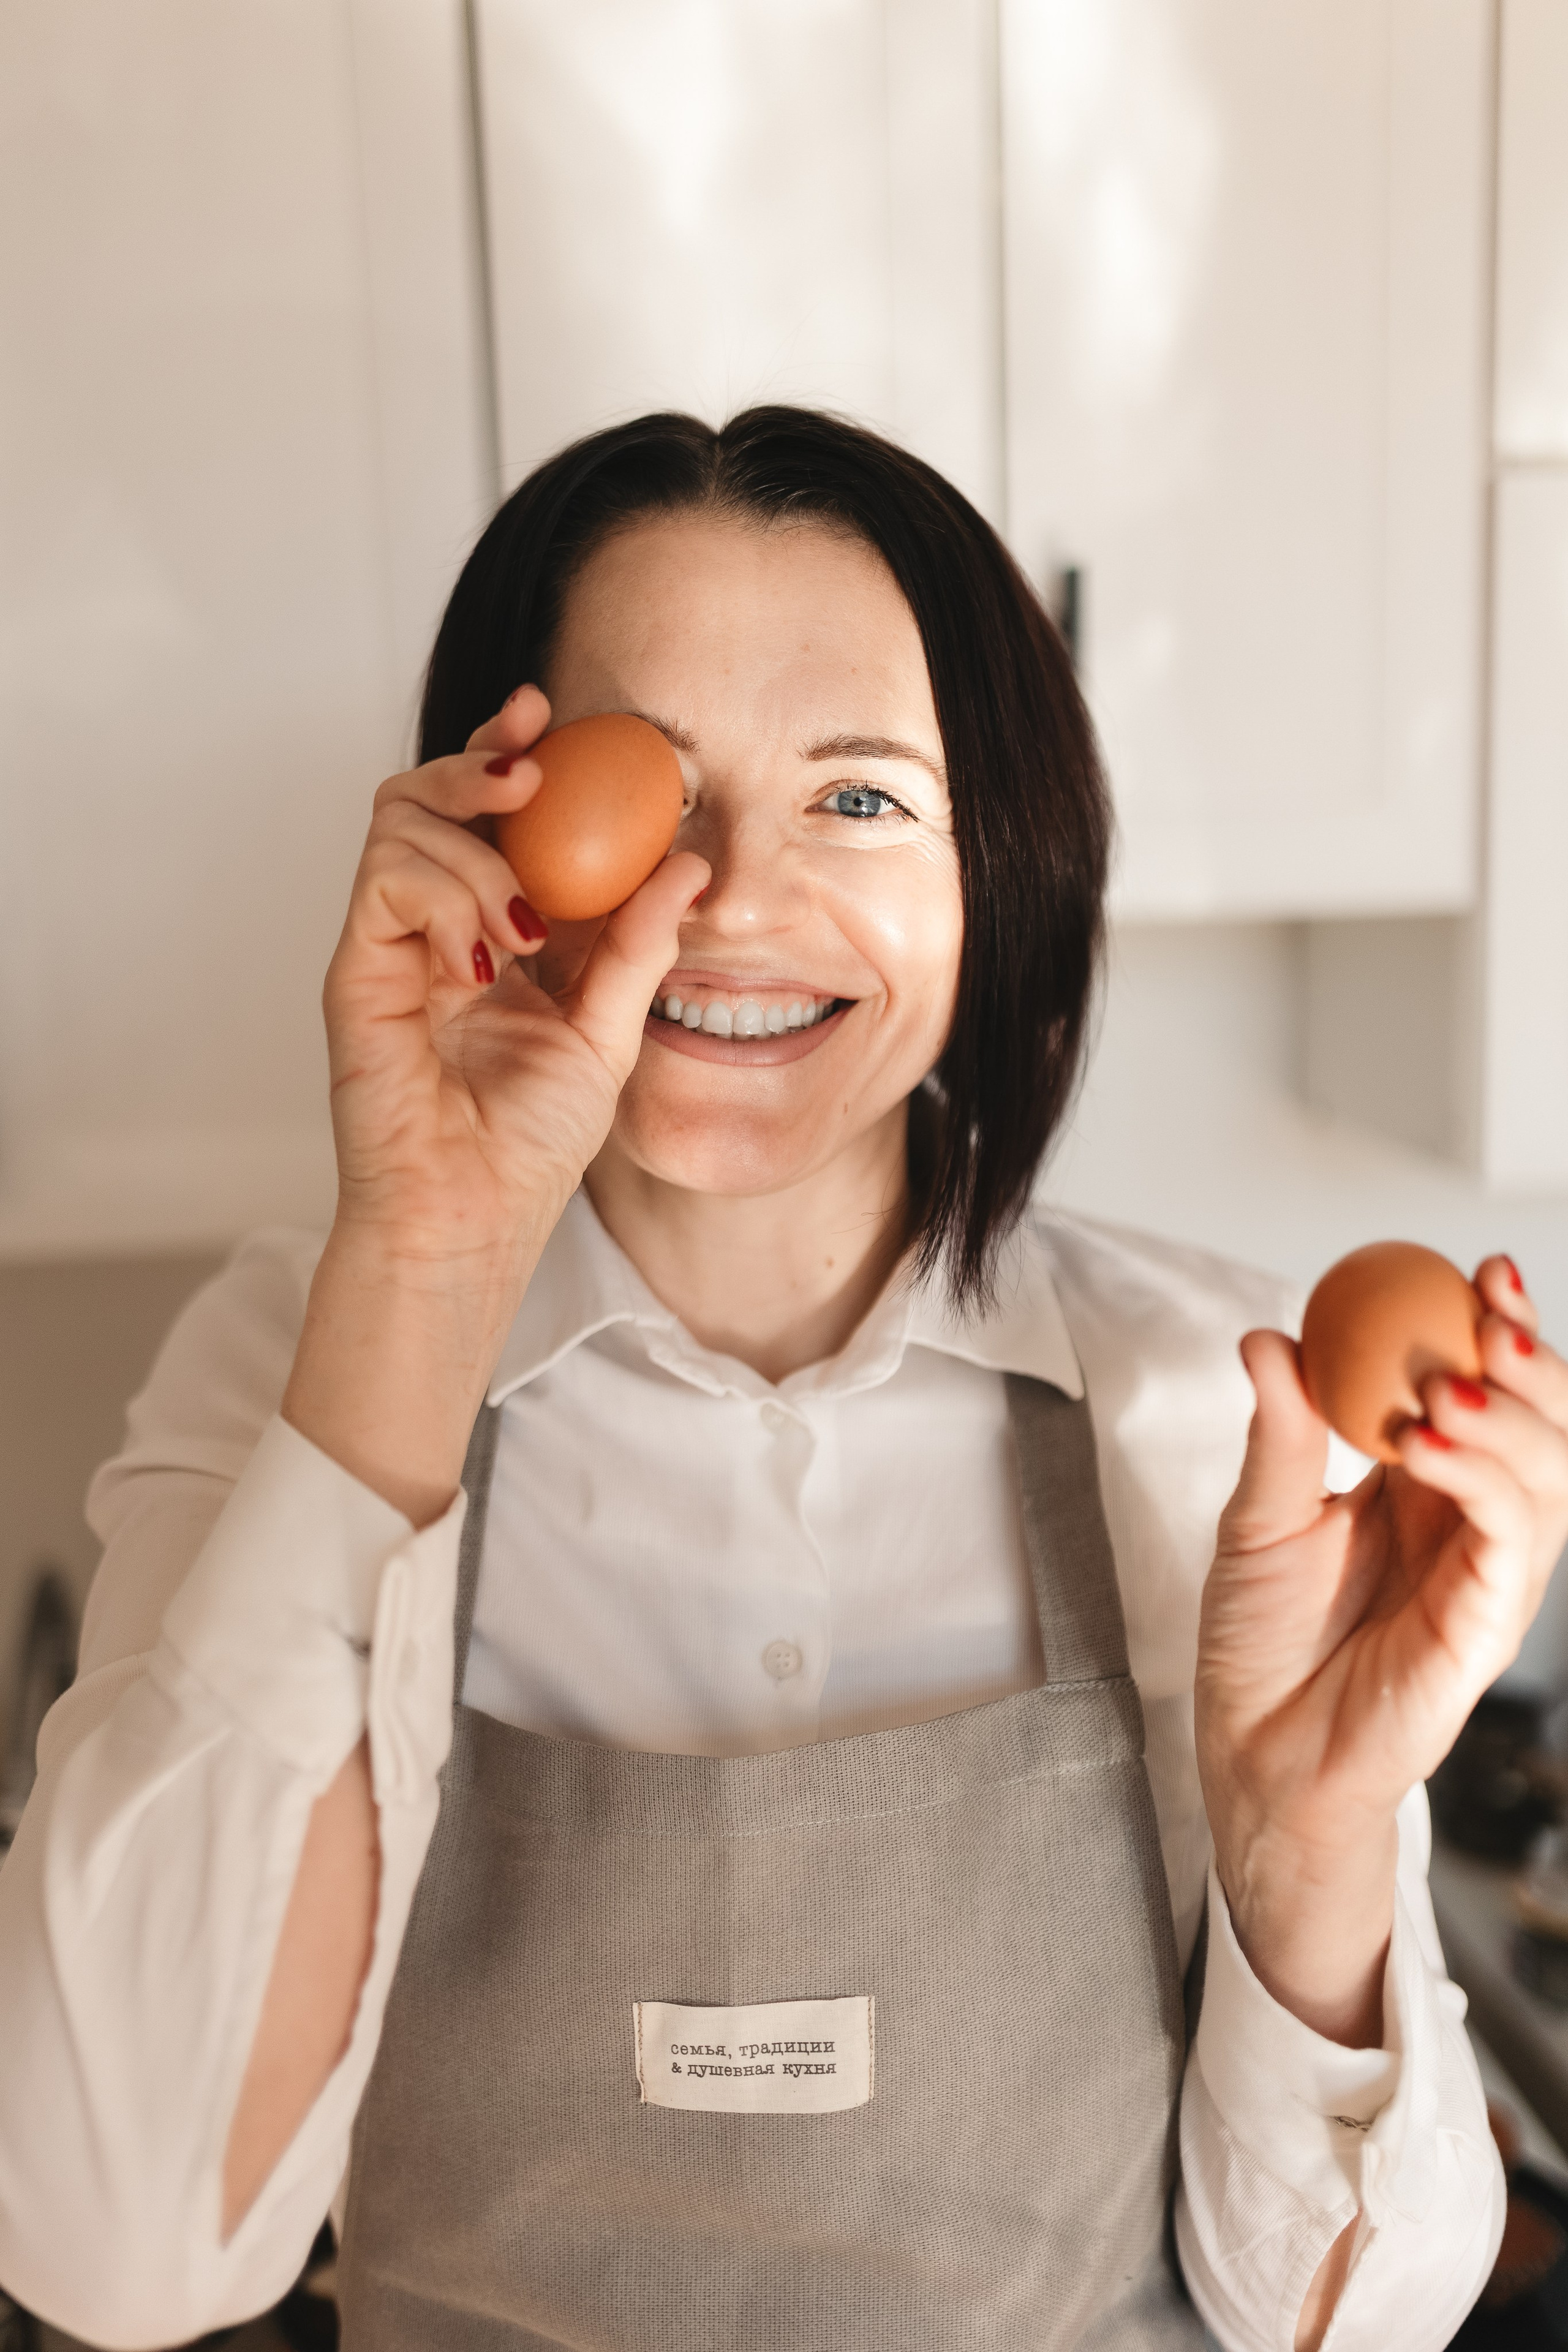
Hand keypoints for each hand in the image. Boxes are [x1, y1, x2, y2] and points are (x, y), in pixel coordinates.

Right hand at [282, 688, 707, 1522]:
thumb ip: (638, 945)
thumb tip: (692, 862)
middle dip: (478, 760)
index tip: (553, 717)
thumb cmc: (528, 1143)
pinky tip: (483, 955)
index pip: (486, 815)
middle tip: (530, 769)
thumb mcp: (608, 1030)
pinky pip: (386, 880)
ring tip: (525, 927)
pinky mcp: (356, 970)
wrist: (472, 1218)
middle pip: (429, 794)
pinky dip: (444, 895)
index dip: (510, 752)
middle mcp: (431, 924)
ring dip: (476, 852)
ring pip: (401, 821)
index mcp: (490, 928)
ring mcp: (388, 944)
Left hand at [1196, 1256, 1567, 2041]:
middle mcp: (1469, 1521)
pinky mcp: (1485, 1624)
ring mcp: (1487, 1573)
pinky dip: (1482, 1479)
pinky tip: (1431, 1443)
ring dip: (1508, 1414)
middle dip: (1534, 1358)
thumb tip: (1268, 1337)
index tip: (1478, 1268)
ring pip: (1549, 1474)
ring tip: (1443, 1383)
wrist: (1255, 1748)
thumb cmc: (1262, 1641)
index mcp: (1425, 1483)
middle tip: (1491, 1305)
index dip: (1500, 1328)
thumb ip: (1279, 1433)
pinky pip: (1513, 1539)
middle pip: (1546, 1424)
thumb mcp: (1257, 1517)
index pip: (1490, 1391)